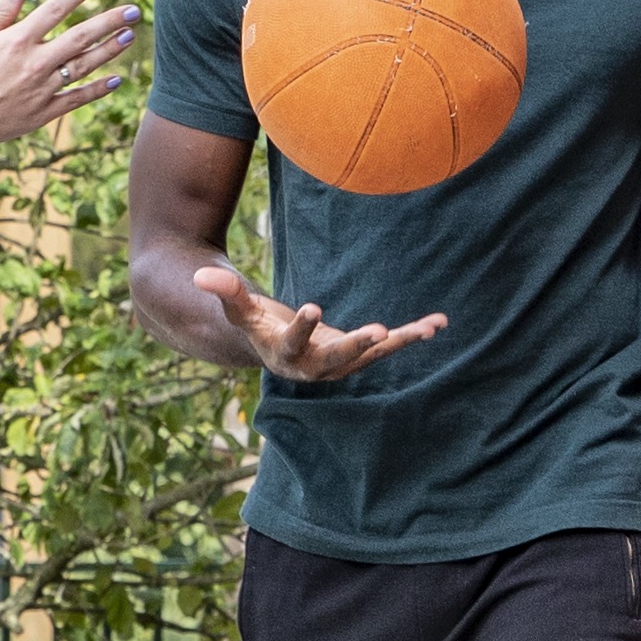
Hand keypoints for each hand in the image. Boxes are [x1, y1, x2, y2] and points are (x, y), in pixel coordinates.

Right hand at [0, 0, 138, 164]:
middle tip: (134, 10)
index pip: (54, 10)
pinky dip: (98, 89)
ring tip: (130, 36)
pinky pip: (77, 99)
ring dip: (110, 50)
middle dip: (109, 21)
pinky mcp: (44, 112)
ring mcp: (42, 89)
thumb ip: (0, 13)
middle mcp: (34, 63)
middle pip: (80, 36)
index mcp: (16, 40)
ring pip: (84, 66)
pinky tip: (117, 79)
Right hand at [188, 260, 444, 382]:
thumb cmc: (257, 326)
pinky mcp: (361, 354)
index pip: (294, 343)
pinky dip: (413, 334)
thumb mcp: (241, 312)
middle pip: (339, 358)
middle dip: (358, 345)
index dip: (303, 326)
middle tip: (379, 332)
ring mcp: (343, 363)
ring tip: (427, 328)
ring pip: (373, 354)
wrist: (279, 351)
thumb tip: (201, 274)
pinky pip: (390, 345)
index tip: (314, 306)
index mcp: (286, 355)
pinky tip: (439, 323)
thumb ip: (226, 294)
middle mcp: (317, 366)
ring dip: (401, 341)